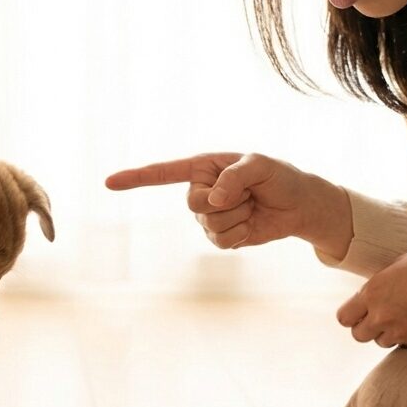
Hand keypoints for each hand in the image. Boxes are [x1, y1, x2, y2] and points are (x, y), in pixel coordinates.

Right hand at [105, 152, 351, 255]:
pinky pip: (220, 241)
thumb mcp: (261, 165)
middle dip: (224, 202)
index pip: (164, 173)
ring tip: (252, 207)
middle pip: (193, 204)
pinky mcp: (220, 236)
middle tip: (247, 194)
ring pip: (209, 225)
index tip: (109, 182)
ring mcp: (208, 216)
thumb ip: (236, 176)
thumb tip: (215, 198)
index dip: (136, 178)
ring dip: (238, 218)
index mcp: (203, 167)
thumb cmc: (278, 177)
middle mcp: (200, 190)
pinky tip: (251, 224)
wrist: (297, 205)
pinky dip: (241, 234)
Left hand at [337, 237, 406, 346]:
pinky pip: (404, 345)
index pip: (344, 318)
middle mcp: (383, 314)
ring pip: (381, 341)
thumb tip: (368, 297)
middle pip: (359, 335)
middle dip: (367, 327)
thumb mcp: (397, 266)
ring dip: (388, 332)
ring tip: (405, 314)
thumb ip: (378, 285)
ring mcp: (402, 330)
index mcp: (373, 291)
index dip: (352, 315)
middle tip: (382, 316)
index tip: (361, 311)